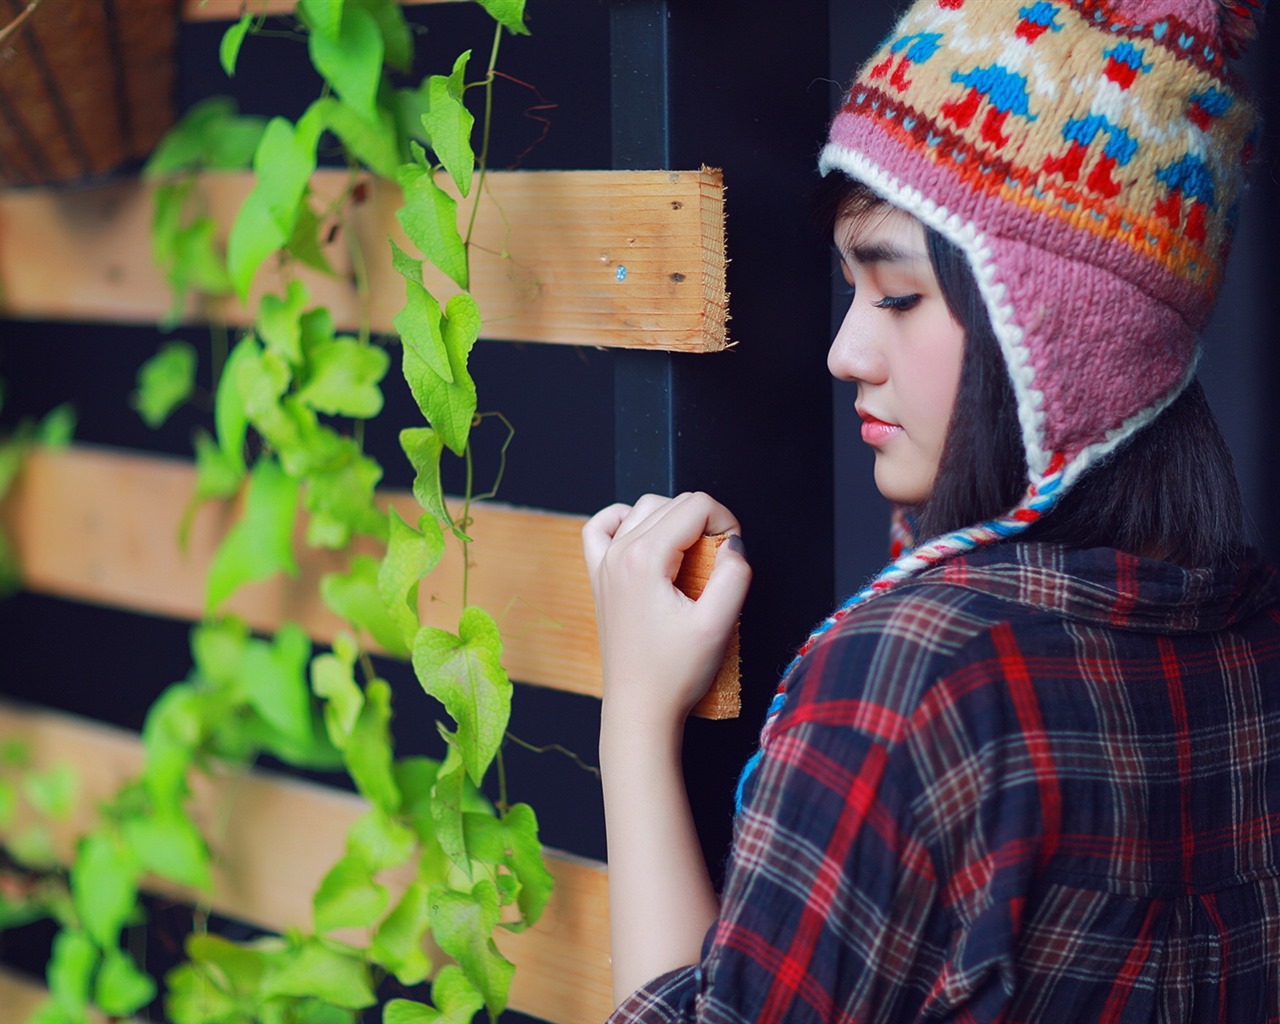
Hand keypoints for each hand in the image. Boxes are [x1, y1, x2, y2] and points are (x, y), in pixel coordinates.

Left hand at [582, 492, 751, 729]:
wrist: (639, 710)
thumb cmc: (675, 673)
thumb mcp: (717, 625)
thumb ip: (734, 574)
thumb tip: (734, 543)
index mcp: (644, 558)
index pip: (696, 505)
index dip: (726, 522)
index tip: (734, 556)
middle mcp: (618, 553)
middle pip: (672, 503)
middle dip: (705, 523)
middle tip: (719, 565)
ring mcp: (603, 564)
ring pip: (643, 508)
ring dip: (674, 521)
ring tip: (692, 559)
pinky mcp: (599, 579)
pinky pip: (601, 528)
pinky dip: (625, 521)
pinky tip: (645, 540)